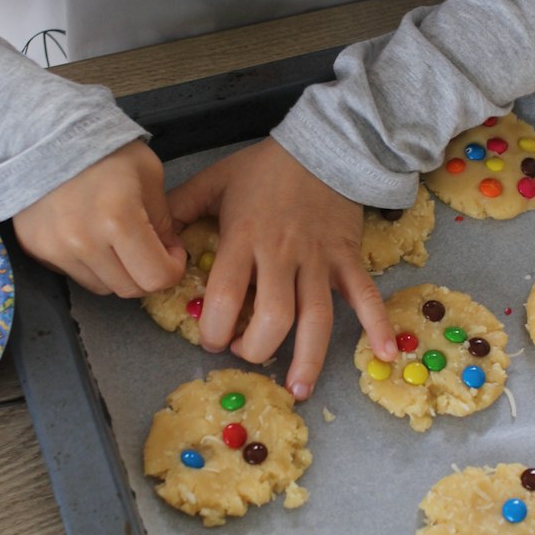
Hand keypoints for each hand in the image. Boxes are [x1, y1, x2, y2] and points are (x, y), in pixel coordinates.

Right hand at [12, 140, 187, 295]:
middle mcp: (84, 241)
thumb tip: (168, 254)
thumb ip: (163, 221)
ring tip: (117, 240)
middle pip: (129, 289)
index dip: (172, 269)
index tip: (171, 253)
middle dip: (146, 273)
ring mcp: (55, 249)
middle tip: (148, 249)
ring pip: (102, 287)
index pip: (156, 277)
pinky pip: (76, 275)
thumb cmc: (106, 151)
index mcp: (118, 219)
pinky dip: (91, 265)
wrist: (46, 135)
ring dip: (118, 272)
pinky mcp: (37, 250)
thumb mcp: (150, 175)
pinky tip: (91, 237)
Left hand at [167, 138, 396, 397]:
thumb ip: (179, 208)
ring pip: (316, 316)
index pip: (226, 294)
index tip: (210, 340)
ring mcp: (319, 260)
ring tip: (298, 390)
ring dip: (308, 357)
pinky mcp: (347, 259)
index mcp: (244, 238)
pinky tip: (384, 354)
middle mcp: (282, 255)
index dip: (214, 327)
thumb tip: (150, 237)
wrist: (324, 145)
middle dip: (256, 347)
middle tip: (245, 353)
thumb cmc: (265, 167)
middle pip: (273, 316)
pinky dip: (377, 325)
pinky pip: (365, 295)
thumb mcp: (214, 180)